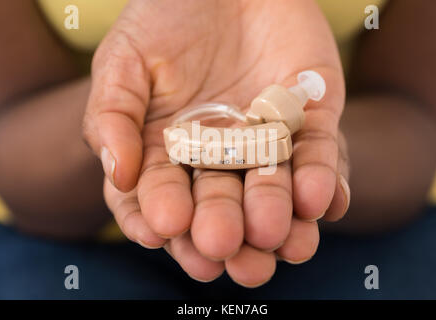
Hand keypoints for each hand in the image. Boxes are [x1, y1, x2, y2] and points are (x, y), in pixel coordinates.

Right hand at [83, 0, 349, 285]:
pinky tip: (319, 202)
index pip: (161, 196)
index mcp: (171, 150)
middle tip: (220, 244)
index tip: (161, 228)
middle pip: (220, 203)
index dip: (158, 216)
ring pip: (273, 189)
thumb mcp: (124, 60)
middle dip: (221, 227)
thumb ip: (112, 116)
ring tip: (276, 238)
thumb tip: (118, 176)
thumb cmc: (167, 15)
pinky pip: (320, 154)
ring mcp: (267, 140)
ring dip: (277, 217)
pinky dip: (323, 178)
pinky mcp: (311, 118)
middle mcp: (220, 155)